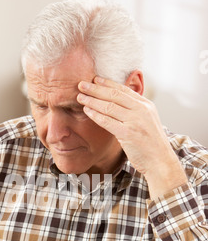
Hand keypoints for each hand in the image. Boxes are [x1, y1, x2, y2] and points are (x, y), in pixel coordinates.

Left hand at [77, 76, 186, 198]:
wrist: (160, 161)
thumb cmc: (151, 144)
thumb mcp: (147, 121)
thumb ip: (135, 111)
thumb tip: (119, 103)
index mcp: (146, 105)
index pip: (124, 90)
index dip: (107, 83)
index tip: (95, 79)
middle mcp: (141, 110)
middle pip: (114, 95)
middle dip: (96, 88)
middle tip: (81, 84)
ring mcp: (135, 121)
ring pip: (109, 106)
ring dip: (92, 100)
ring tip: (80, 97)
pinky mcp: (128, 134)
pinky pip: (108, 121)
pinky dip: (95, 115)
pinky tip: (87, 111)